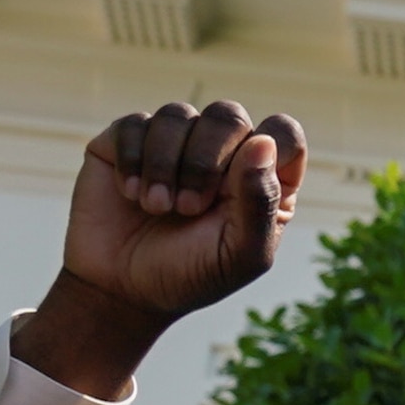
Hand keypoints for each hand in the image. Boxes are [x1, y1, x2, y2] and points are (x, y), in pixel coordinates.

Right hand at [30, 98, 309, 396]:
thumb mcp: (240, 254)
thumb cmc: (192, 274)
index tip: (235, 194)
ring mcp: (174, 142)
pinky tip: (130, 193)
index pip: (282, 133)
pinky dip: (132, 159)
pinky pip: (134, 123)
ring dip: (165, 164)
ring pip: (178, 114)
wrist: (122, 290)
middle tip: (189, 208)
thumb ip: (261, 202)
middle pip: (228, 115)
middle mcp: (222, 151)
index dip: (264, 152)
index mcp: (263, 176)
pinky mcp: (127, 141)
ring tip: (156, 207)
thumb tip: (262, 143)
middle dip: (205, 162)